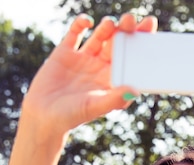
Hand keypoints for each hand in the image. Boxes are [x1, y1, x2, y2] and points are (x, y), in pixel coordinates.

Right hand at [20, 14, 157, 138]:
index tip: (149, 26)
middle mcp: (100, 66)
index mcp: (112, 79)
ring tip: (111, 23)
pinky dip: (81, 24)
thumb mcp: (95, 107)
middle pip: (117, 43)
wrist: (44, 116)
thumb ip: (114, 99)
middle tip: (131, 19)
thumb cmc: (73, 116)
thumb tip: (135, 91)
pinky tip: (87, 22)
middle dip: (125, 30)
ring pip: (99, 37)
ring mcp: (83, 58)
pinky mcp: (65, 52)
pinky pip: (75, 33)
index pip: (131, 57)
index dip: (140, 42)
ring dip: (107, 27)